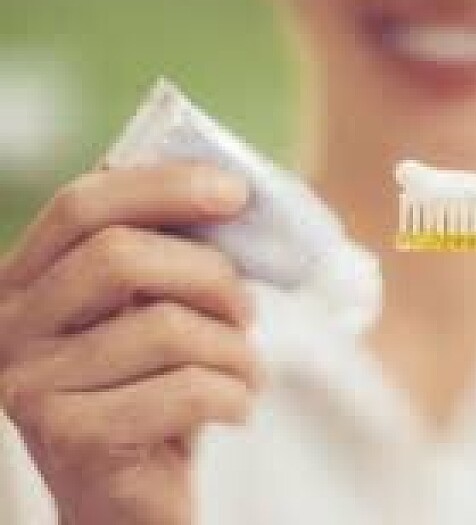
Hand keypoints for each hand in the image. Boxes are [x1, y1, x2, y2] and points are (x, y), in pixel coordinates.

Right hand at [0, 164, 260, 524]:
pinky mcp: (73, 437)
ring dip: (235, 349)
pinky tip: (237, 407)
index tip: (234, 191)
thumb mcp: (151, 317)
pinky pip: (185, 390)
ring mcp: (32, 387)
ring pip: (165, 327)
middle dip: (210, 275)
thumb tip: (228, 189)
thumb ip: (165, 259)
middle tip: (247, 309)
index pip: (82, 205)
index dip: (162, 187)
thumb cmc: (151, 396)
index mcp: (24, 284)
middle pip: (120, 257)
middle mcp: (9, 329)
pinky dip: (235, 395)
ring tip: (247, 371)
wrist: (128, 505)